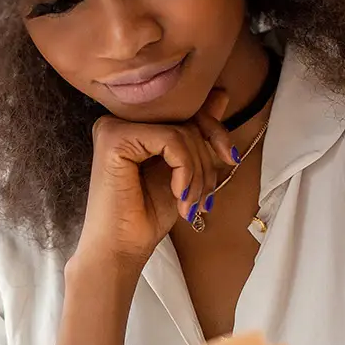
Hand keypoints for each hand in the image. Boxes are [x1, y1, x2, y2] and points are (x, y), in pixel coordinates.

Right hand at [74, 90, 235, 266]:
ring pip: (181, 132)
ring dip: (198, 174)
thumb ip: (197, 134)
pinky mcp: (114, 137)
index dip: (216, 133)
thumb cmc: (147, 216)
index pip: (187, 112)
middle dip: (207, 162)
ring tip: (192, 204)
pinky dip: (185, 170)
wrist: (120, 250)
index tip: (230, 160)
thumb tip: (221, 94)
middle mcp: (121, 120)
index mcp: (135, 125)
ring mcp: (114, 126)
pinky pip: (170, 140)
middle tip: (205, 198)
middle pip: (187, 121)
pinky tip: (179, 196)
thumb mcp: (184, 170)